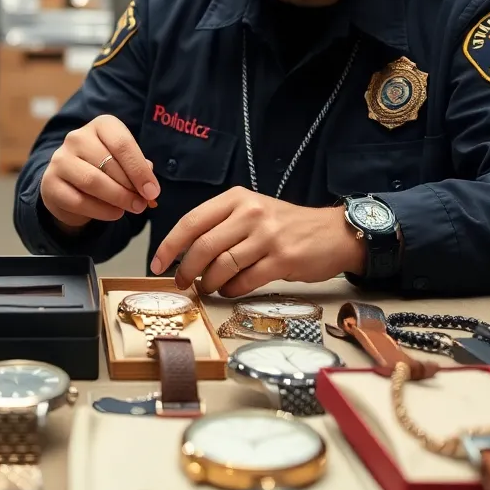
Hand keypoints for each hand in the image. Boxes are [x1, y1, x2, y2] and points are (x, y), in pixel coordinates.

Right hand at [39, 115, 161, 229]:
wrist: (71, 184)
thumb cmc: (106, 170)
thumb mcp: (124, 163)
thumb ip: (138, 169)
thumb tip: (149, 186)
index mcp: (101, 126)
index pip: (122, 144)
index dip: (139, 170)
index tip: (152, 191)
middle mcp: (77, 137)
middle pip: (108, 163)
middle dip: (130, 187)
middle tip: (144, 203)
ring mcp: (60, 159)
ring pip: (92, 181)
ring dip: (117, 198)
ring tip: (133, 208)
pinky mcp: (50, 183)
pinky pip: (78, 201)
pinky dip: (101, 211)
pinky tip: (115, 213)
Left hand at [149, 187, 365, 297]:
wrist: (333, 233)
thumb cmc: (286, 225)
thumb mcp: (252, 211)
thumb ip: (222, 226)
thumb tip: (185, 254)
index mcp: (237, 199)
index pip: (192, 221)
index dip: (170, 245)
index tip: (157, 263)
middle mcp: (251, 214)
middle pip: (203, 246)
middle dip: (186, 270)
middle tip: (182, 283)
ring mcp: (267, 237)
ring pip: (222, 266)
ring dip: (209, 283)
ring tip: (209, 288)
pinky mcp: (283, 260)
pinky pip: (245, 281)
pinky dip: (232, 290)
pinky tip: (231, 290)